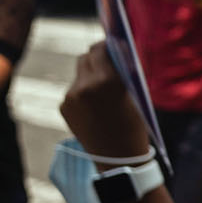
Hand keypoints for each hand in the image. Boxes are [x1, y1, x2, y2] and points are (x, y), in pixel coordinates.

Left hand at [60, 41, 150, 160]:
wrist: (118, 159)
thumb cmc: (135, 127)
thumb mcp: (135, 96)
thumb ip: (123, 73)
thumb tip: (116, 53)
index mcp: (107, 81)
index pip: (102, 49)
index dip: (108, 44)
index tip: (114, 43)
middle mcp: (85, 85)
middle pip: (86, 56)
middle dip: (97, 56)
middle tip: (108, 58)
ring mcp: (71, 97)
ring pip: (80, 73)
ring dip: (91, 73)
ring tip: (104, 87)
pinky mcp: (64, 106)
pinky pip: (74, 90)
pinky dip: (85, 91)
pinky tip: (96, 105)